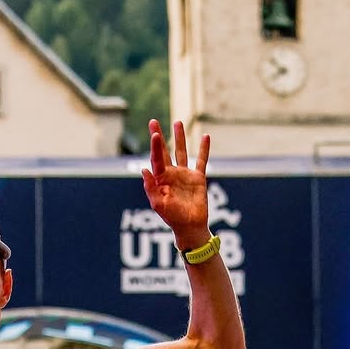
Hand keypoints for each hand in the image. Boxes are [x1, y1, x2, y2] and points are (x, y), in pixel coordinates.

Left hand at [141, 120, 210, 246]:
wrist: (190, 226)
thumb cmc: (172, 218)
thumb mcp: (159, 204)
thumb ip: (150, 187)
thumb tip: (144, 169)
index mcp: (160, 180)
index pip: (156, 159)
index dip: (156, 146)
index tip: (155, 133)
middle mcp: (171, 174)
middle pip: (164, 151)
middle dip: (159, 137)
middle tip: (153, 122)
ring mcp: (185, 175)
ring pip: (181, 151)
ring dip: (179, 137)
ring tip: (177, 122)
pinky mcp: (198, 178)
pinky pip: (201, 160)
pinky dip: (204, 149)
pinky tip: (205, 136)